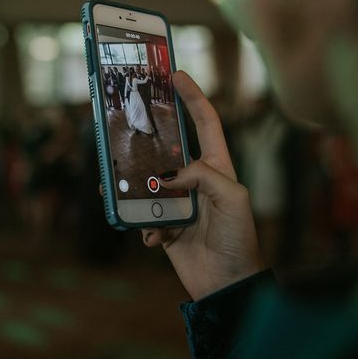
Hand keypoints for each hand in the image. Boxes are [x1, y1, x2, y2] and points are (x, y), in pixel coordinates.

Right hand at [145, 71, 264, 299]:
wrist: (228, 284)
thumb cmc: (239, 239)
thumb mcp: (232, 199)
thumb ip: (203, 176)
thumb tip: (169, 173)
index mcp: (217, 166)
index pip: (206, 122)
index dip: (192, 96)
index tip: (177, 74)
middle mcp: (196, 179)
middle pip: (168, 147)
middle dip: (149, 136)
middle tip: (128, 122)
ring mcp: (178, 201)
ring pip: (148, 181)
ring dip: (134, 185)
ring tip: (118, 186)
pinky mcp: (164, 224)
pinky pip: (143, 214)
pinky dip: (143, 225)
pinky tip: (154, 238)